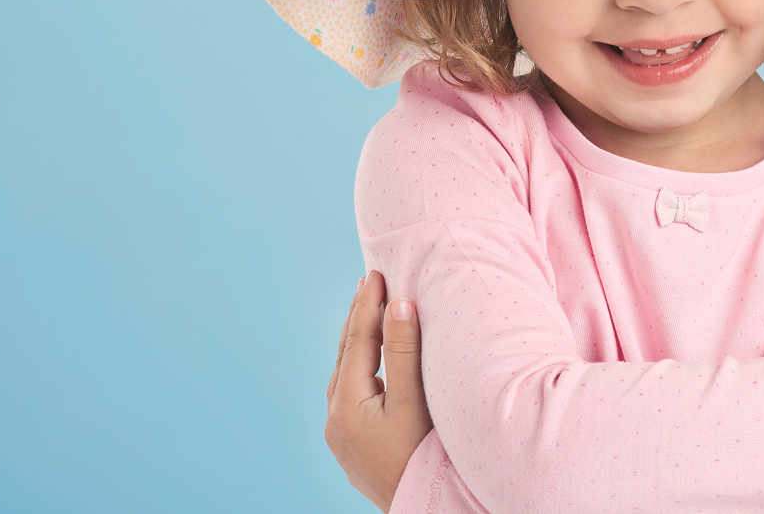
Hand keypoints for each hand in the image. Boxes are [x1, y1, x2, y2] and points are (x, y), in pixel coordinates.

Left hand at [325, 270, 433, 510]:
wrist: (426, 507)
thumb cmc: (423, 458)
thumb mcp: (414, 403)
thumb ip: (403, 353)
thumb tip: (397, 304)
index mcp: (346, 406)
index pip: (357, 341)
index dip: (367, 304)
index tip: (378, 272)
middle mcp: (337, 421)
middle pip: (346, 356)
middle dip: (359, 317)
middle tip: (370, 281)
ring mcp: (343, 436)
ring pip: (347, 374)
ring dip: (359, 341)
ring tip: (371, 312)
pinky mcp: (355, 446)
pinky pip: (353, 392)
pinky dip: (363, 367)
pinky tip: (374, 362)